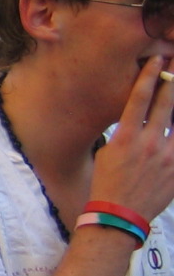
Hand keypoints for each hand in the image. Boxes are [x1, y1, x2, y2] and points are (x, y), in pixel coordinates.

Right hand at [89, 57, 173, 223]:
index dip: (149, 76)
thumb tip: (139, 118)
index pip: (139, 98)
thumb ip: (126, 133)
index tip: (157, 60)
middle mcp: (148, 144)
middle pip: (166, 104)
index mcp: (126, 138)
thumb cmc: (107, 183)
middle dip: (172, 82)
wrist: (119, 215)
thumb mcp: (108, 152)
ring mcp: (167, 157)